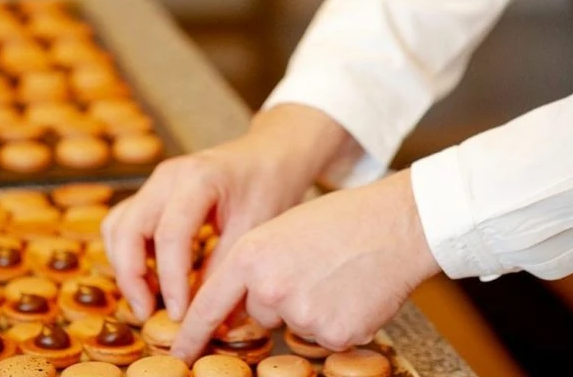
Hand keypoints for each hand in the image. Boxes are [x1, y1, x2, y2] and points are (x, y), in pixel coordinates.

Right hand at [103, 105, 359, 323]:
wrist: (270, 154)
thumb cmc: (268, 186)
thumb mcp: (254, 228)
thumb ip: (224, 269)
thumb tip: (205, 319)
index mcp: (198, 178)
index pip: (170, 234)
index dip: (170, 280)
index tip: (179, 316)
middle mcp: (168, 176)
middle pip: (128, 227)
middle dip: (132, 276)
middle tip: (148, 314)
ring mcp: (156, 181)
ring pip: (117, 225)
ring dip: (124, 266)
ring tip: (148, 300)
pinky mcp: (153, 192)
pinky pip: (124, 222)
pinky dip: (128, 253)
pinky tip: (149, 278)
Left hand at [170, 170, 439, 362]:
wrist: (393, 224)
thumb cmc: (340, 220)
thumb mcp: (282, 229)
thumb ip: (256, 263)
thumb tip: (243, 300)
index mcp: (252, 254)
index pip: (211, 304)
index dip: (193, 332)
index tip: (179, 353)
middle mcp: (270, 286)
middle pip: (259, 313)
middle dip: (279, 298)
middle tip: (311, 267)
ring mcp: (301, 313)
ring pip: (292, 324)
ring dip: (309, 308)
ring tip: (335, 275)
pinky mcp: (332, 334)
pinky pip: (323, 337)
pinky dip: (337, 321)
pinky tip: (352, 292)